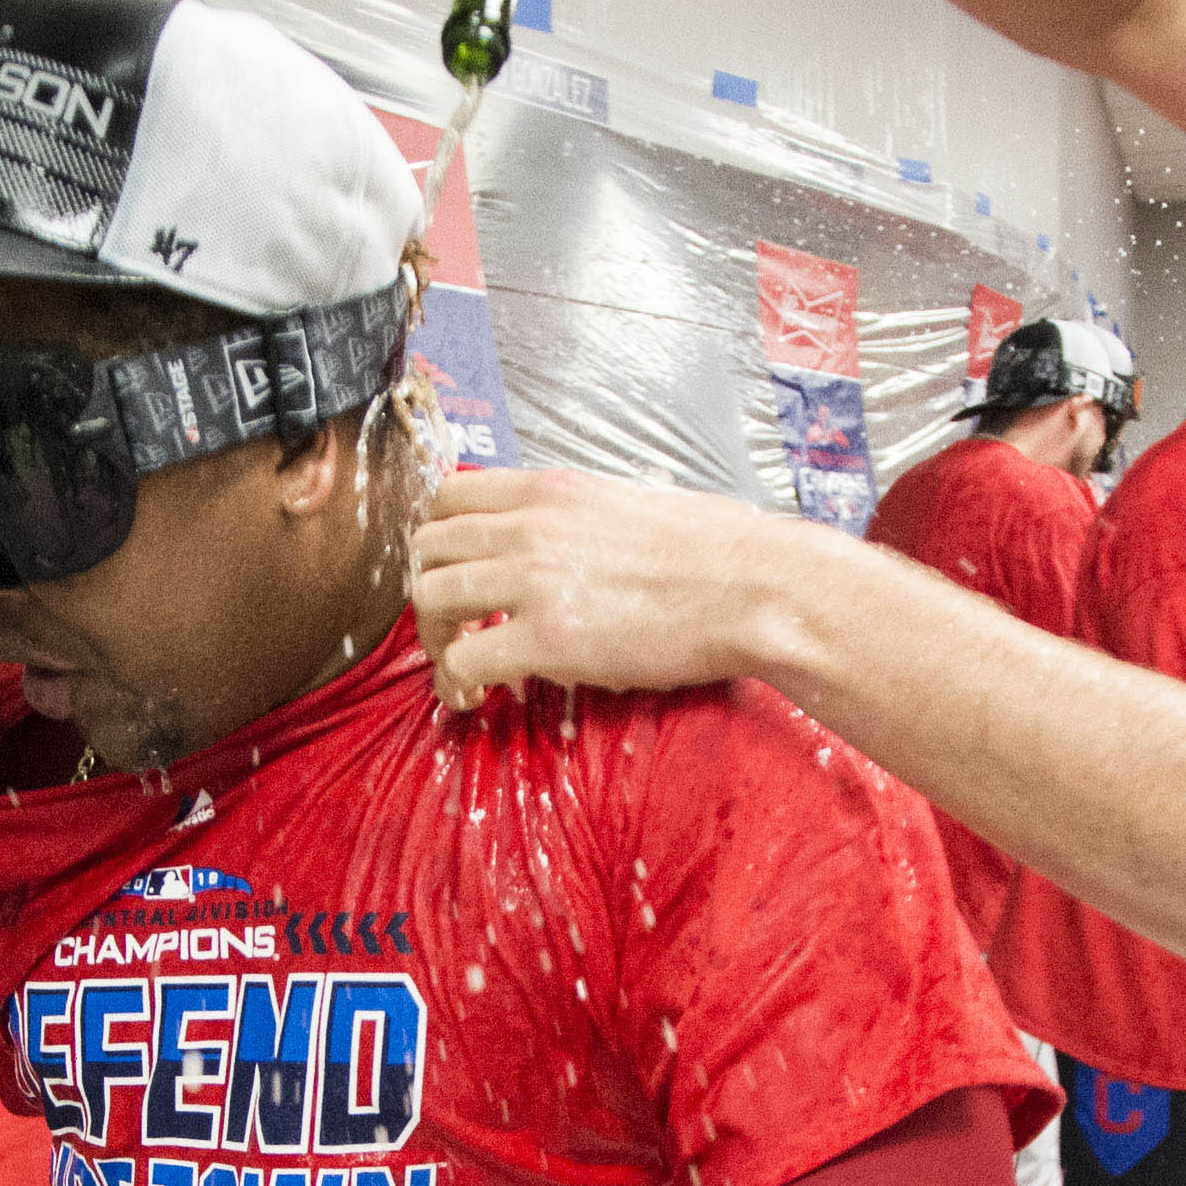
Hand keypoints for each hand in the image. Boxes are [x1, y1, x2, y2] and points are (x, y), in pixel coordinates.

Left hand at [409, 465, 827, 706]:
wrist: (758, 589)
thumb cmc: (718, 550)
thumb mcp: (635, 500)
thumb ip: (581, 516)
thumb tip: (571, 537)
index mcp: (552, 489)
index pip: (450, 494)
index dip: (438, 538)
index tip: (452, 570)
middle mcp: (531, 525)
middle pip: (427, 546)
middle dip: (428, 592)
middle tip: (450, 628)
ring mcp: (535, 579)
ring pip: (431, 597)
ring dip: (434, 638)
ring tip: (458, 667)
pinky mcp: (548, 638)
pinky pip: (464, 658)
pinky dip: (455, 681)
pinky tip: (473, 696)